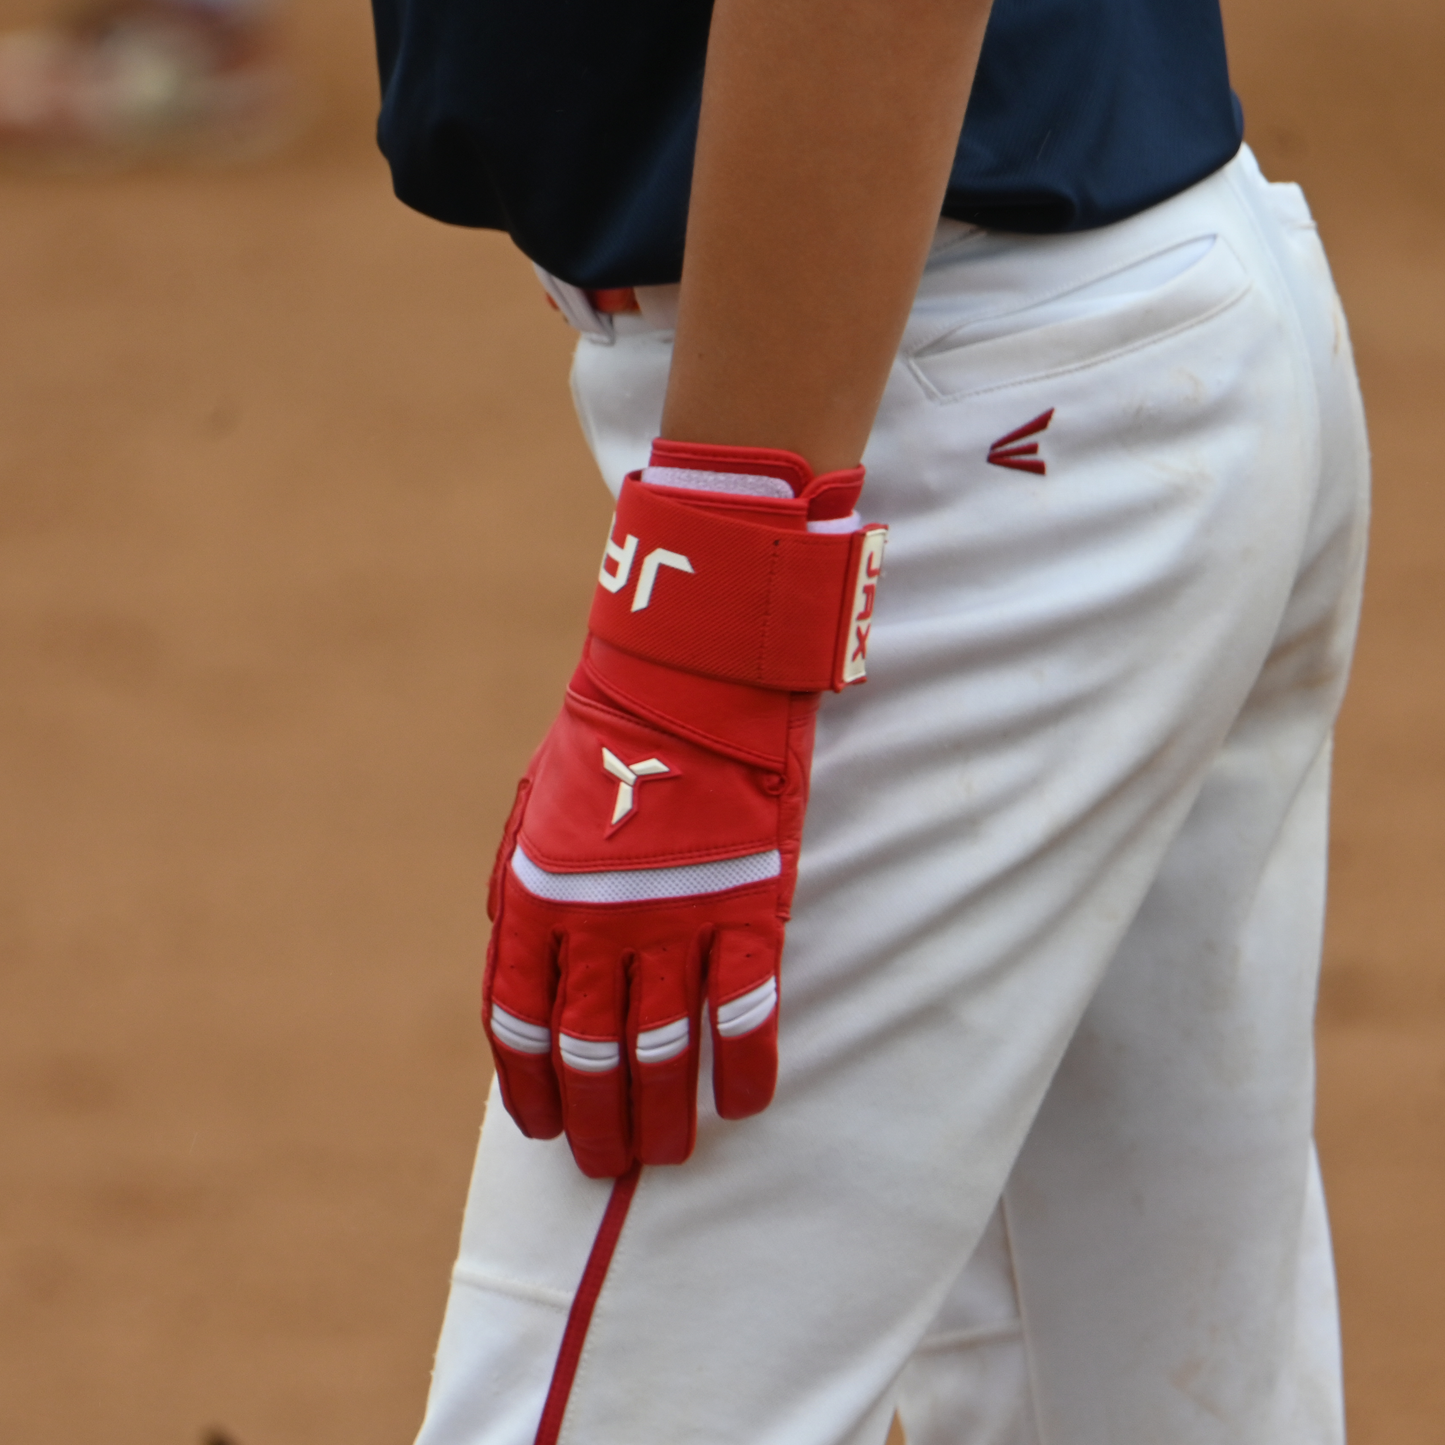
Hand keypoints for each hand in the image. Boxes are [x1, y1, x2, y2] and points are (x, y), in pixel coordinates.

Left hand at [483, 440, 884, 1176]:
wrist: (687, 677)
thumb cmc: (606, 739)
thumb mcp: (532, 811)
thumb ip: (519, 893)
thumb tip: (518, 968)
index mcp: (535, 899)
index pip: (518, 1024)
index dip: (530, 1088)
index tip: (544, 1130)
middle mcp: (596, 924)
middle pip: (588, 1055)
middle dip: (597, 1123)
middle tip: (612, 1166)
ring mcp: (673, 919)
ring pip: (662, 1049)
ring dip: (665, 1114)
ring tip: (672, 1153)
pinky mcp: (743, 906)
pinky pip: (744, 1012)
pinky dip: (744, 1066)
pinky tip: (746, 1102)